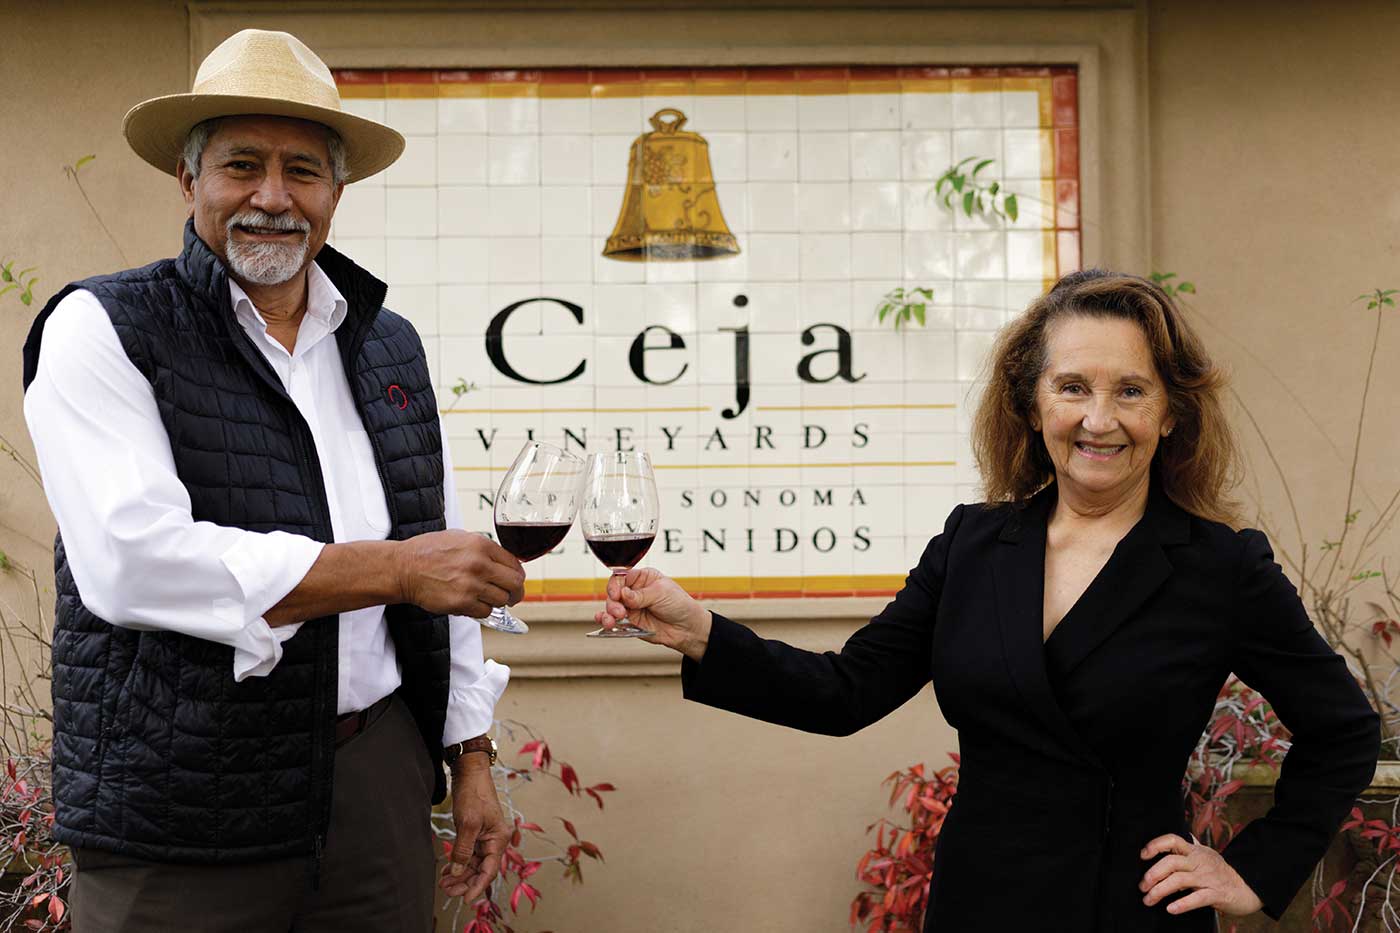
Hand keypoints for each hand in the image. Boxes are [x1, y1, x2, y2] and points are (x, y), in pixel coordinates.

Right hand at [397, 530, 524, 617]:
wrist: (403, 568)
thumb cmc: (428, 552)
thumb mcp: (459, 538)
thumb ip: (484, 548)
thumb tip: (505, 561)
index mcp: (481, 545)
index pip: (515, 564)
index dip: (517, 575)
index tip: (515, 581)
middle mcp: (479, 564)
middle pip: (515, 584)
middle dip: (515, 592)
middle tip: (512, 596)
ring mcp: (470, 585)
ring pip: (501, 600)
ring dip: (496, 602)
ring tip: (484, 597)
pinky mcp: (461, 602)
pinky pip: (485, 612)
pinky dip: (481, 610)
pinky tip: (471, 603)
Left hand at [440, 759, 508, 901]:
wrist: (470, 772)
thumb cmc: (473, 794)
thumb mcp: (468, 823)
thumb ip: (463, 849)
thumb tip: (457, 871)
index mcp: (498, 839)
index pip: (489, 870)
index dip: (478, 887)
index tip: (465, 899)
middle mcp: (493, 840)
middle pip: (480, 869)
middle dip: (465, 882)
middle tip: (447, 891)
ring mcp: (484, 837)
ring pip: (472, 863)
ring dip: (459, 874)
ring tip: (443, 883)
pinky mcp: (474, 833)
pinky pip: (467, 854)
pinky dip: (457, 863)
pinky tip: (446, 870)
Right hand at [591, 567, 711, 660]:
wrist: (688, 628)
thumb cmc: (679, 605)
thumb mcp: (661, 593)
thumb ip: (640, 595)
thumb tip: (623, 594)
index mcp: (643, 577)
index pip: (621, 576)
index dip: (615, 585)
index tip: (616, 594)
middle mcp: (634, 591)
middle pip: (614, 593)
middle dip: (613, 602)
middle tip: (620, 612)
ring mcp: (631, 607)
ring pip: (611, 607)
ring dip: (608, 614)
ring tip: (612, 621)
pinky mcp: (630, 623)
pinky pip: (613, 621)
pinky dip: (606, 621)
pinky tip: (604, 623)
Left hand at [1140, 834, 1262, 915]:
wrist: (1249, 887)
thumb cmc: (1221, 872)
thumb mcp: (1205, 855)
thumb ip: (1190, 848)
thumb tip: (1177, 837)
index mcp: (1195, 851)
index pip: (1172, 840)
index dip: (1156, 845)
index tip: (1143, 855)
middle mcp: (1200, 862)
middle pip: (1171, 862)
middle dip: (1153, 874)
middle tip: (1142, 886)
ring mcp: (1208, 878)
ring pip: (1179, 880)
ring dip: (1160, 891)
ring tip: (1149, 900)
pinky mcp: (1217, 894)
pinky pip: (1197, 898)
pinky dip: (1182, 904)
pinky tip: (1170, 908)